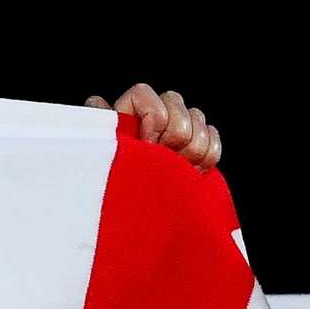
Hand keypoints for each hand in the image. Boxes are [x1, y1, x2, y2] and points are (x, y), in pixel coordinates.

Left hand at [90, 83, 221, 169]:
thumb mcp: (103, 152)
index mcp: (126, 111)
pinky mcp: (198, 147)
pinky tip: (191, 172)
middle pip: (176, 100)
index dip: (152, 118)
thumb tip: (96, 101)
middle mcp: (153, 113)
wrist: (133, 216)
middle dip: (174, 135)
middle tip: (163, 160)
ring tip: (175, 169)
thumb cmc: (111, 181)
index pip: (144, 92)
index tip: (148, 144)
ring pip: (198, 118)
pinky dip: (207, 157)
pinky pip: (213, 140)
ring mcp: (178, 128)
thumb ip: (101, 124)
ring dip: (191, 148)